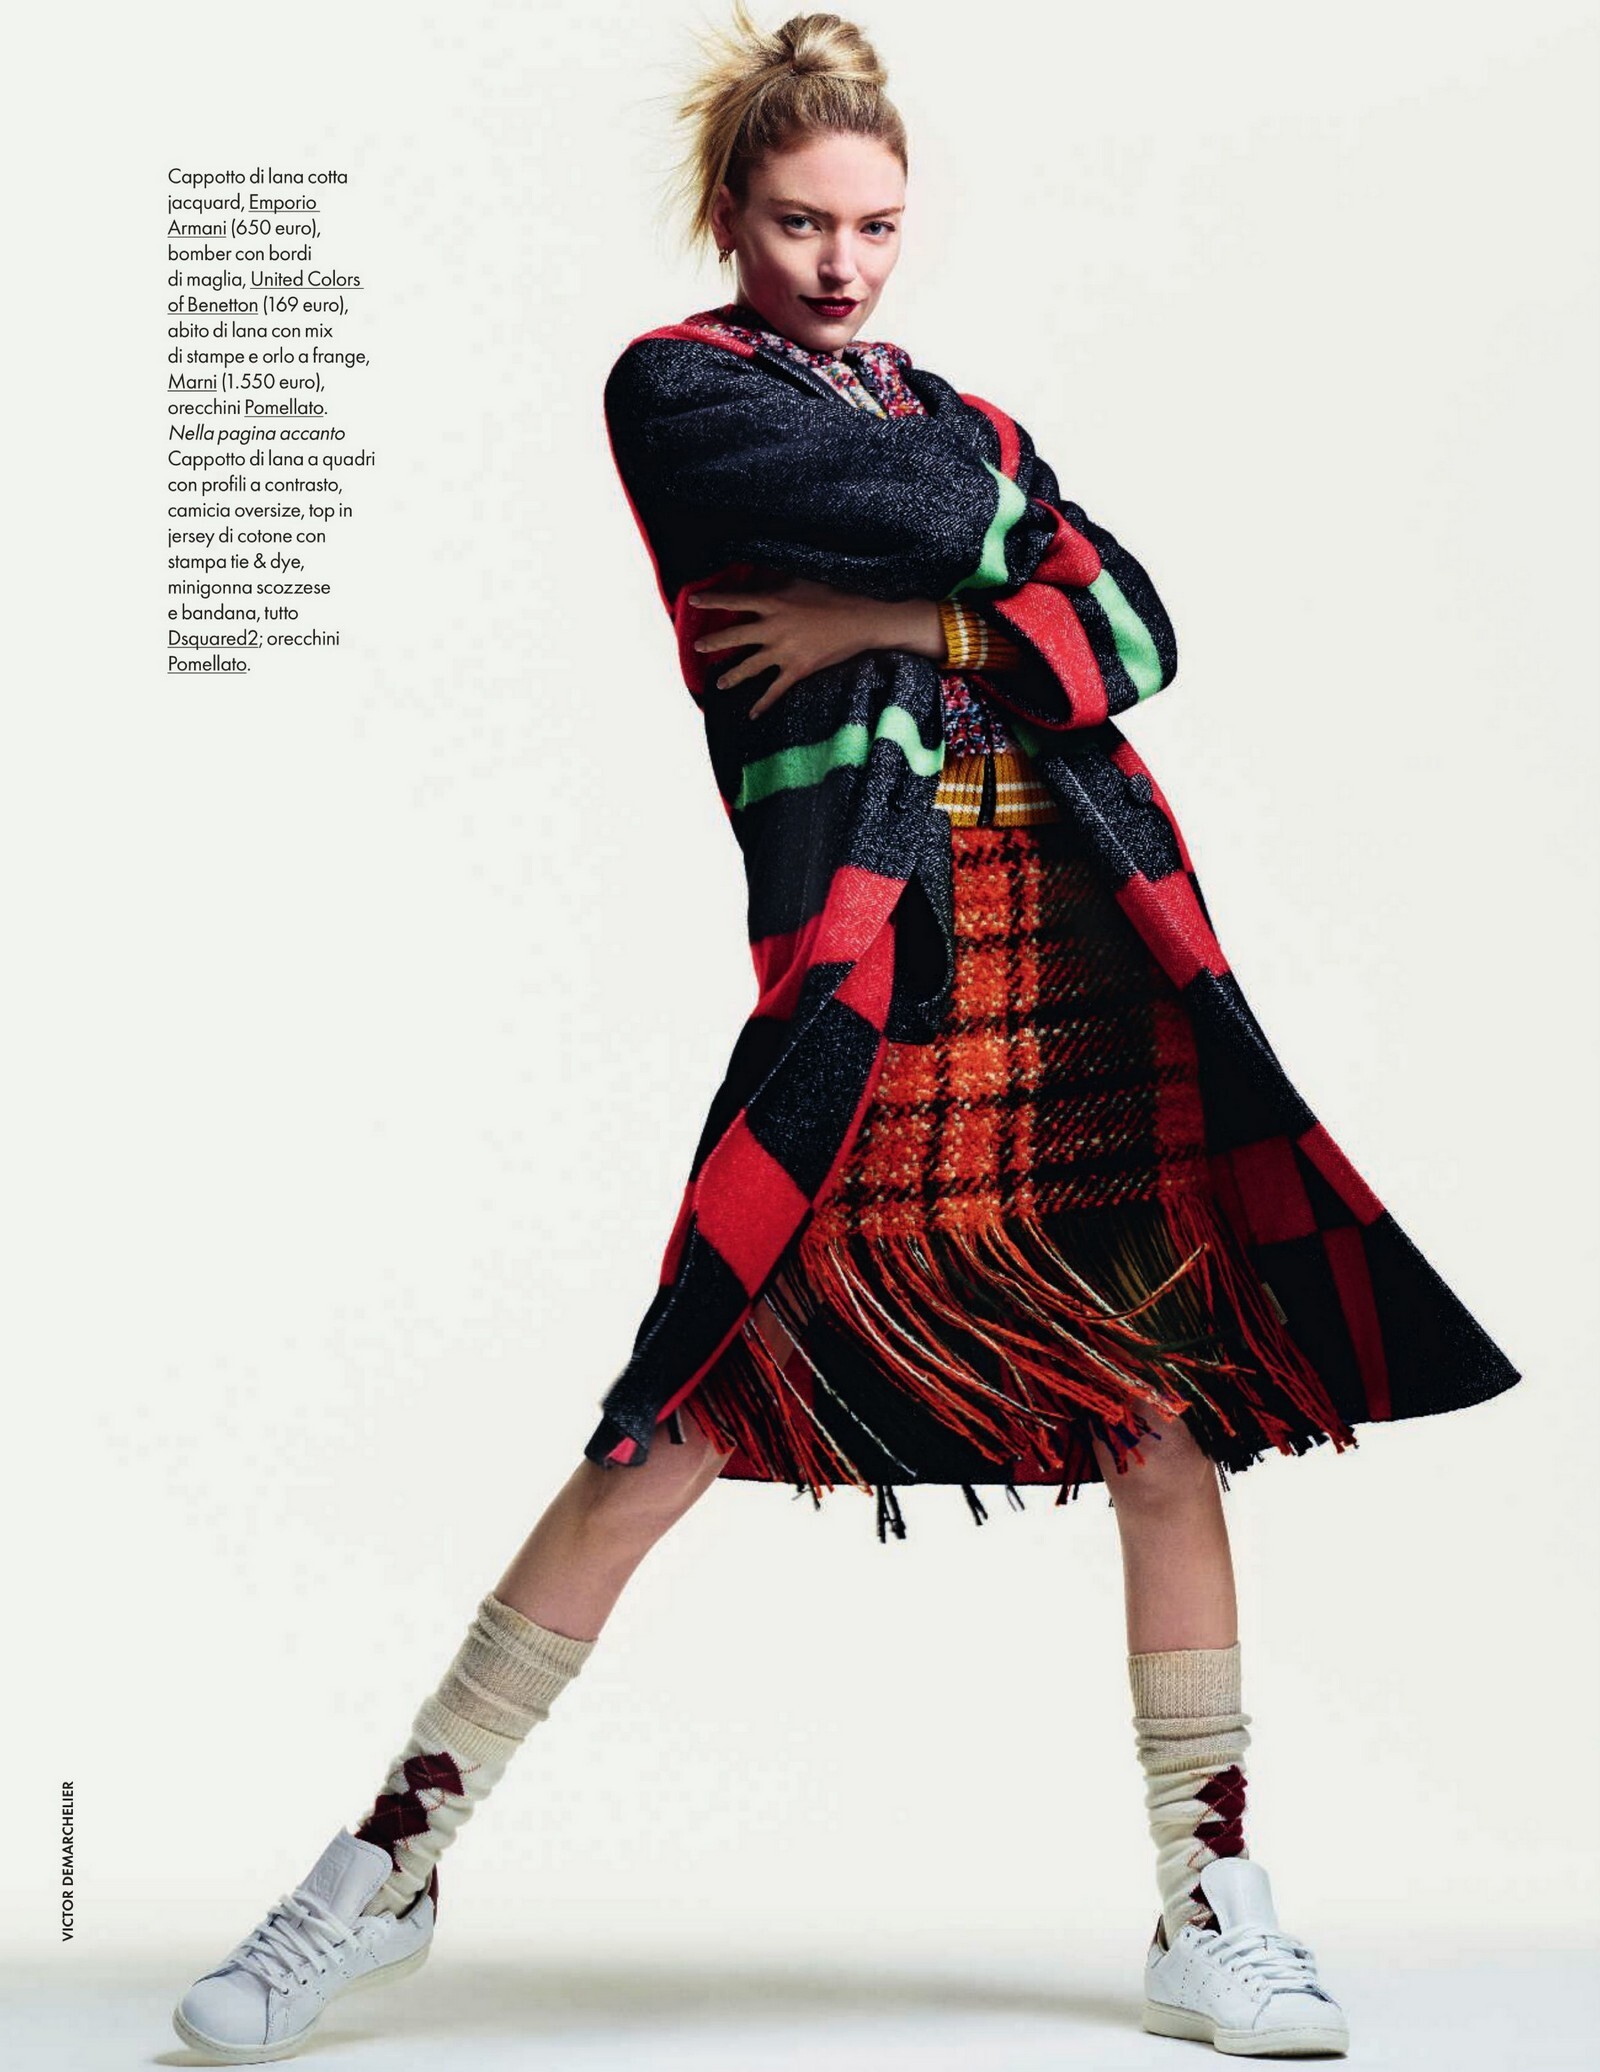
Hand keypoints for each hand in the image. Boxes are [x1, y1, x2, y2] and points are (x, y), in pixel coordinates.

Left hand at [687, 574, 944, 718]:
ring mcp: (784, 651)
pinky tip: (751, 714)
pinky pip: (774, 690)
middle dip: (714, 642)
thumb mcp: (802, 581)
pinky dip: (762, 704)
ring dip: (732, 676)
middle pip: (735, 635)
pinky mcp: (798, 669)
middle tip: (697, 646)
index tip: (693, 601)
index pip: (735, 599)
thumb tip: (757, 575)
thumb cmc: (834, 595)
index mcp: (773, 603)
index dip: (712, 600)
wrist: (862, 619)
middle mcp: (773, 627)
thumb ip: (777, 580)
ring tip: (719, 684)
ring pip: (750, 667)